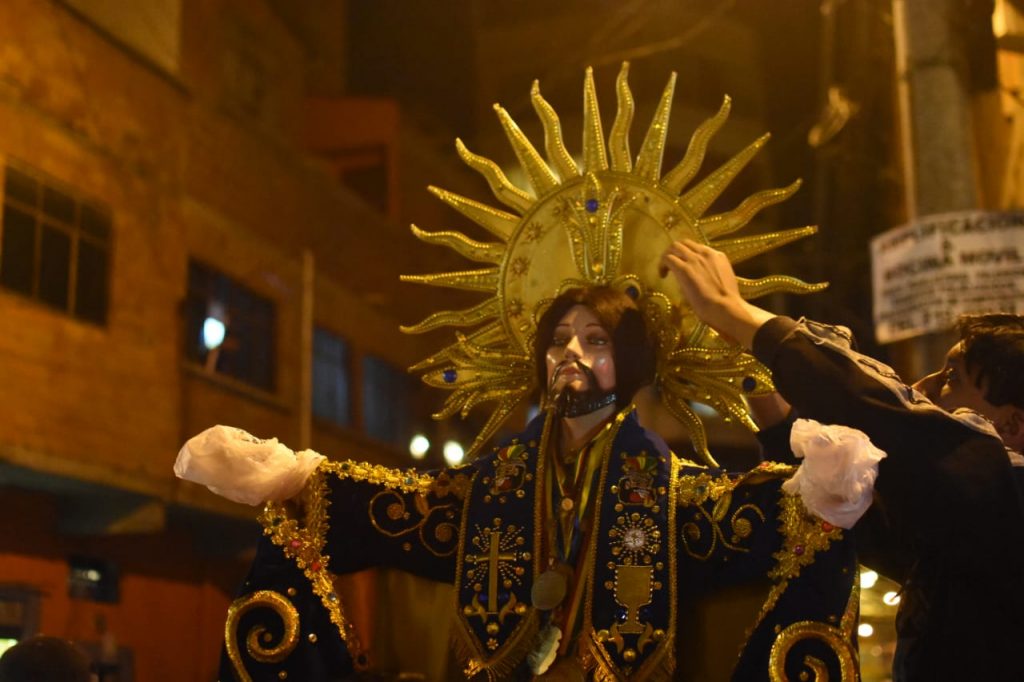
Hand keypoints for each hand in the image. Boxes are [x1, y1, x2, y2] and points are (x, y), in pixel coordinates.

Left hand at [660, 239, 774, 349]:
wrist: (726, 307)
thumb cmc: (727, 301)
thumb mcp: (722, 280)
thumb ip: (711, 274)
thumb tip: (699, 278)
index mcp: (718, 256)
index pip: (698, 248)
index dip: (688, 255)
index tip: (684, 264)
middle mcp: (705, 253)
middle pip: (685, 243)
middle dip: (675, 251)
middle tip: (670, 264)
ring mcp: (694, 259)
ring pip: (675, 247)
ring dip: (667, 256)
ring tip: (664, 269)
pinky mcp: (684, 268)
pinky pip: (668, 258)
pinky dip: (662, 265)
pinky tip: (662, 275)